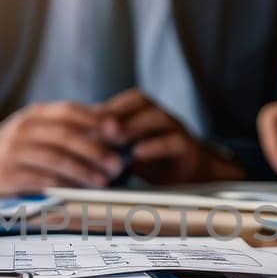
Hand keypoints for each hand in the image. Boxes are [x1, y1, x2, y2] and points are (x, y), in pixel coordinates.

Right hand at [0, 101, 122, 193]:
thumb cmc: (17, 146)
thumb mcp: (38, 127)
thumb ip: (70, 126)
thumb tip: (113, 126)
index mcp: (36, 114)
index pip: (69, 111)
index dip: (96, 119)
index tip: (119, 131)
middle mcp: (24, 129)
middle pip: (65, 135)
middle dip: (95, 150)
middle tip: (118, 164)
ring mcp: (14, 152)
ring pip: (55, 159)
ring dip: (83, 170)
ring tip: (104, 181)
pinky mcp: (7, 175)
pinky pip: (40, 179)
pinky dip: (62, 185)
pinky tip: (79, 192)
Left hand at [98, 89, 243, 184]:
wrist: (194, 177)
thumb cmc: (156, 163)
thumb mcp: (130, 151)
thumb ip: (111, 145)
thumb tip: (81, 143)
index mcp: (147, 113)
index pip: (126, 100)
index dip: (106, 106)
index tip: (85, 118)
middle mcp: (162, 117)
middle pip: (142, 100)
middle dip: (117, 110)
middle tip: (97, 124)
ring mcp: (177, 130)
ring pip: (158, 117)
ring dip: (134, 125)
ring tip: (114, 136)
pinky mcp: (189, 149)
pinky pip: (173, 142)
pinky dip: (154, 146)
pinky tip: (137, 154)